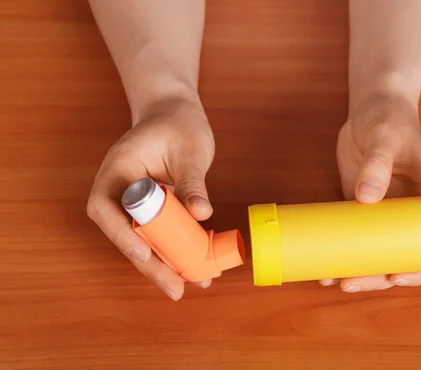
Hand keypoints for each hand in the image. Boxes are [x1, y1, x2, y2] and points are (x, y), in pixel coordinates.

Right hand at [87, 97, 214, 300]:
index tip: (145, 254)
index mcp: (119, 168)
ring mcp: (133, 200)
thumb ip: (192, 181)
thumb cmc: (179, 123)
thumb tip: (201, 213)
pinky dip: (172, 250)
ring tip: (186, 285)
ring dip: (161, 264)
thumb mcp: (190, 149)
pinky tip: (193, 268)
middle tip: (174, 287)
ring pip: (140, 238)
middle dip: (148, 263)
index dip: (122, 234)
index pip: (107, 206)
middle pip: (123, 232)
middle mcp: (119, 188)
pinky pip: (156, 233)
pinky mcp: (150, 209)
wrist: (175, 113)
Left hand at [322, 92, 420, 291]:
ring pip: (376, 253)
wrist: (371, 107)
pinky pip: (354, 237)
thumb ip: (379, 163)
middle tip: (349, 282)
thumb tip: (366, 197)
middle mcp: (411, 214)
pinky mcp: (361, 207)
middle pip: (402, 257)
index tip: (395, 277)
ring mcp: (385, 214)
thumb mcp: (387, 137)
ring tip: (329, 280)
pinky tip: (320, 266)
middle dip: (377, 277)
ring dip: (356, 271)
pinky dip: (340, 253)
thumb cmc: (390, 118)